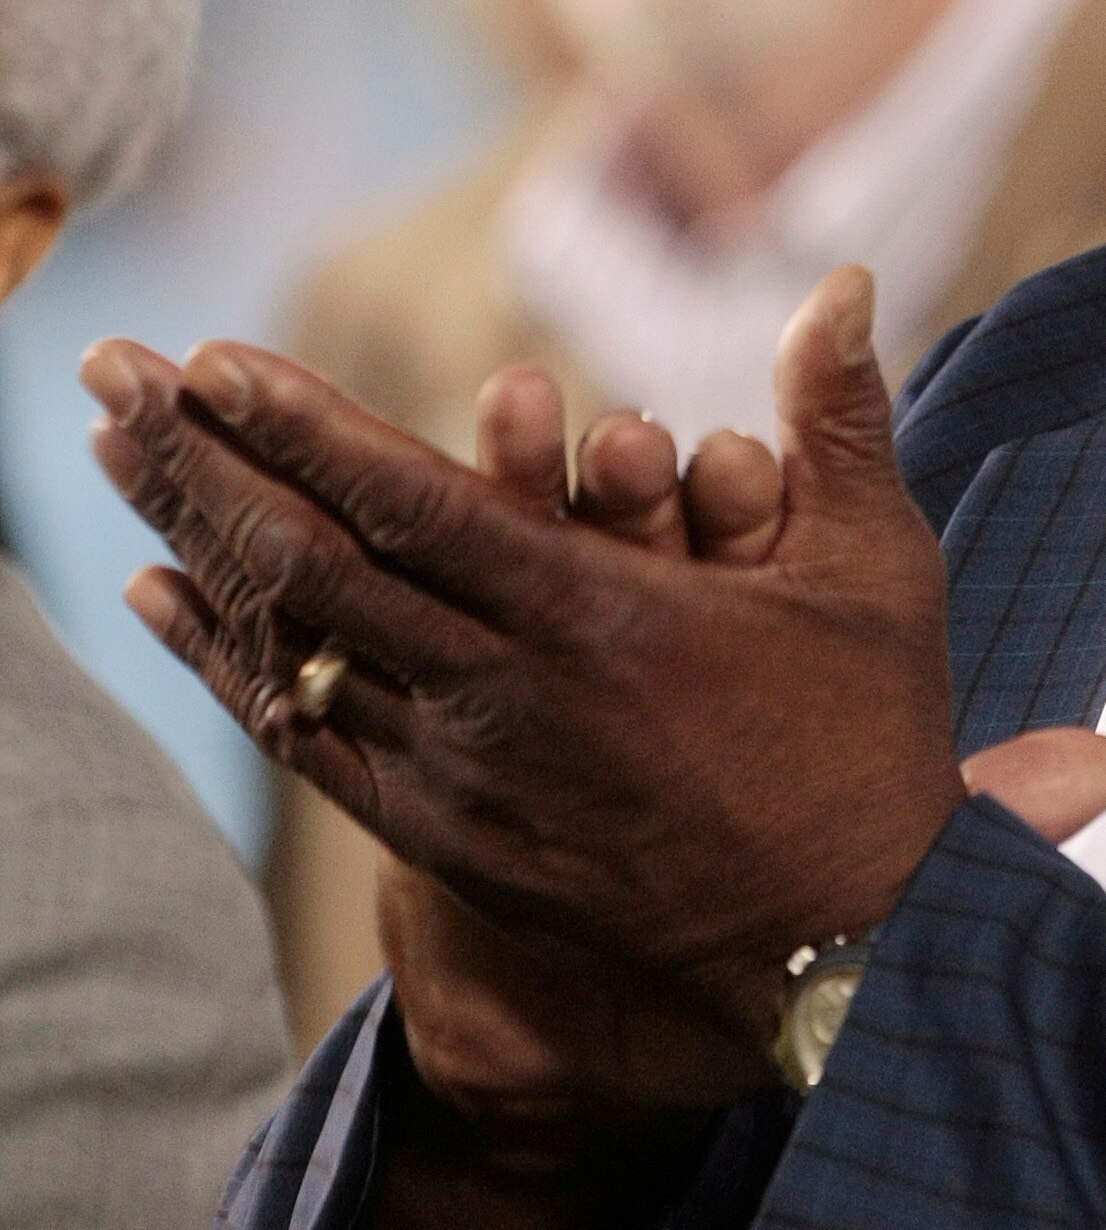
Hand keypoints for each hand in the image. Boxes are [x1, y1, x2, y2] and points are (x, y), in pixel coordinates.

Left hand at [82, 271, 1105, 1112]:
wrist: (849, 951)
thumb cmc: (869, 745)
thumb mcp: (875, 569)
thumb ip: (841, 418)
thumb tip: (846, 278)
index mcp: (598, 619)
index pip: (414, 505)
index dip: (301, 427)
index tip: (210, 357)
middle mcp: (505, 697)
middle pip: (313, 563)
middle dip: (198, 456)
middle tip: (105, 369)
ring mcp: (465, 778)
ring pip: (293, 649)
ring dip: (190, 542)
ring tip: (109, 459)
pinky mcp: (451, 841)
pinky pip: (309, 741)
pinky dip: (227, 665)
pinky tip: (165, 601)